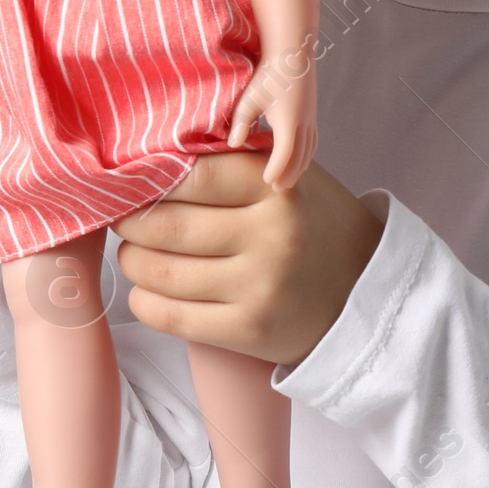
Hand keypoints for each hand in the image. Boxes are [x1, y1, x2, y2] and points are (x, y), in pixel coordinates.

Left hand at [110, 150, 383, 369]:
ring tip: (133, 253)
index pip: (190, 176)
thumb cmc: (314, 225)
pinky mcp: (248, 331)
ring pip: (160, 272)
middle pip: (167, 225)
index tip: (131, 181)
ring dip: (131, 261)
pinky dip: (144, 301)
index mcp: (277, 188)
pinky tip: (147, 289)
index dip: (149, 179)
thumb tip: (153, 156)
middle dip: (129, 221)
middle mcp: (270, 237)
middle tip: (122, 218)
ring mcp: (259, 288)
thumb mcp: (289, 179)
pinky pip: (170, 316)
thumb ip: (234, 164)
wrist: (366, 293)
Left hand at [226, 54, 316, 190]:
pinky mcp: (312, 115)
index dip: (276, 170)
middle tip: (276, 189)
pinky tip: (298, 159)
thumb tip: (234, 144)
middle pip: (299, 158)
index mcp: (289, 122)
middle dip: (288, 175)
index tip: (266, 181)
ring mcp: (311, 120)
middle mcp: (304, 124)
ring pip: (308, 151)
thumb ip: (241, 122)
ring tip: (287, 179)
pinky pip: (312, 142)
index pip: (284, 155)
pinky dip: (305, 155)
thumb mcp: (250, 98)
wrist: (293, 54)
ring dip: (299, 167)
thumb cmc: (269, 74)